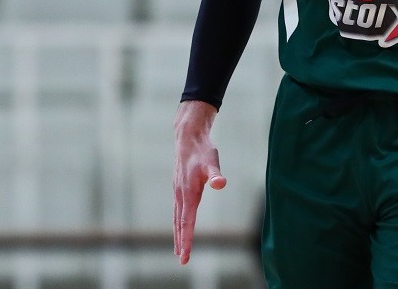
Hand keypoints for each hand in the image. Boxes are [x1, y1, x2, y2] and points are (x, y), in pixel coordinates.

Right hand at [173, 100, 226, 264]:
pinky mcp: (179, 188)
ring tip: (179, 249)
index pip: (187, 221)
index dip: (187, 239)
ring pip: (177, 217)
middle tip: (182, 260)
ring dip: (178, 234)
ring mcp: (178, 191)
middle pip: (180, 223)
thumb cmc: (203, 150)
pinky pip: (177, 210)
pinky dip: (177, 222)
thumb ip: (216, 174)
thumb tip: (221, 183)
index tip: (185, 255)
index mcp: (188, 192)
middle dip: (181, 242)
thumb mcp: (212, 161)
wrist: (188, 137)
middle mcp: (181, 194)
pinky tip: (180, 226)